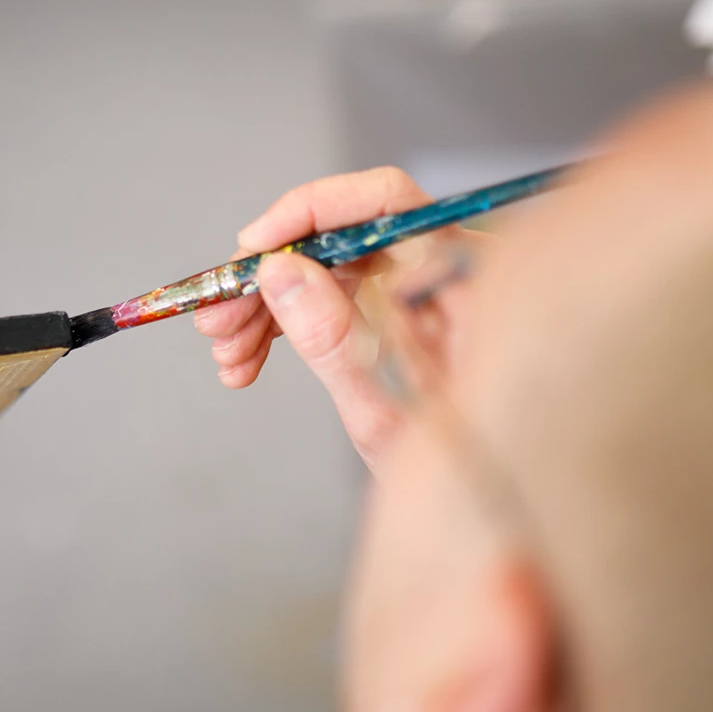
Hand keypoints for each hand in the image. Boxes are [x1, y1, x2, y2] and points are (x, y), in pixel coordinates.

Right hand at [194, 168, 466, 473]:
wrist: (494, 507)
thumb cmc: (467, 473)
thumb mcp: (390, 417)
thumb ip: (336, 341)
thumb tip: (280, 272)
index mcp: (470, 282)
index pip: (388, 204)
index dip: (310, 212)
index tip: (253, 250)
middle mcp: (450, 272)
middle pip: (344, 238)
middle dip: (271, 276)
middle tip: (218, 320)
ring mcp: (425, 291)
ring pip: (328, 269)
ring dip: (268, 306)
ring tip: (228, 353)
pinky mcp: (402, 312)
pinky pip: (336, 297)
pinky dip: (288, 324)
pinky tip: (249, 358)